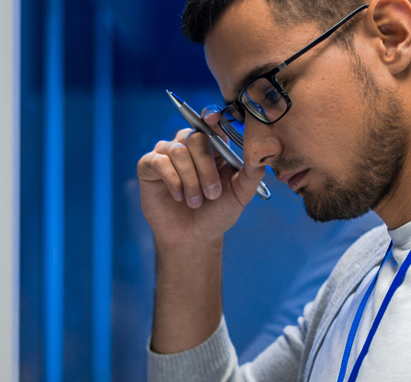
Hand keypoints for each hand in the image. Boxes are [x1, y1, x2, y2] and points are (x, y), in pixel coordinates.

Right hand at [136, 112, 265, 248]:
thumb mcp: (240, 194)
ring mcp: (167, 153)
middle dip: (206, 167)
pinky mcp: (149, 165)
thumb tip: (262, 154)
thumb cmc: (216, 213)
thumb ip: (251, 173)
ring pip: (179, 151)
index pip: (211, 122)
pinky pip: (160, 161)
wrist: (193, 237)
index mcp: (213, 146)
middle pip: (197, 137)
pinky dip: (173, 180)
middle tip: (212, 194)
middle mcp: (188, 144)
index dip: (212, 116)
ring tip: (195, 202)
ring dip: (191, 179)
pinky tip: (178, 196)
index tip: (213, 117)